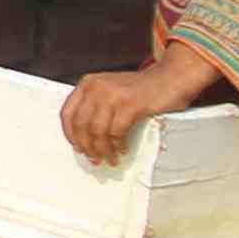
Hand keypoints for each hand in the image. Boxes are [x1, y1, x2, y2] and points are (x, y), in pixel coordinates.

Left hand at [61, 53, 214, 163]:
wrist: (170, 78)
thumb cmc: (141, 89)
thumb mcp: (110, 89)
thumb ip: (96, 106)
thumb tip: (85, 140)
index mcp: (88, 83)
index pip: (67, 113)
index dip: (70, 134)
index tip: (78, 148)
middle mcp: (96, 87)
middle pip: (81, 125)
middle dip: (87, 146)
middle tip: (95, 160)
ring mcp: (113, 94)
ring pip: (98, 131)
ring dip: (103, 150)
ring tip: (110, 159)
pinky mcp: (130, 104)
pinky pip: (117, 132)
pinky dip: (119, 145)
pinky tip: (123, 150)